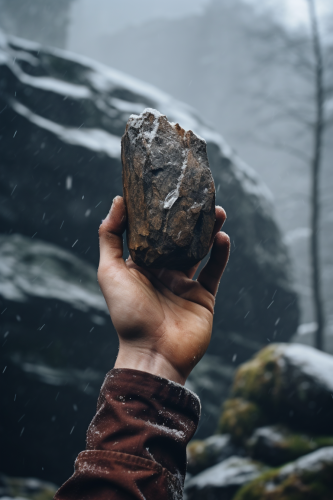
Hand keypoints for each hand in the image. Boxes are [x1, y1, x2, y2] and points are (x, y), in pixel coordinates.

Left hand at [98, 196, 229, 384]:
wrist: (154, 353)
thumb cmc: (127, 314)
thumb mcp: (109, 271)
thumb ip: (110, 236)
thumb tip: (118, 200)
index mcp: (141, 265)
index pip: (151, 231)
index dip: (158, 211)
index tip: (166, 187)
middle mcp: (163, 271)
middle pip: (178, 238)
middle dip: (189, 218)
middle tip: (198, 196)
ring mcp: (184, 283)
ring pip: (200, 250)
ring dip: (208, 230)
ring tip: (217, 209)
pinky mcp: (203, 296)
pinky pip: (215, 271)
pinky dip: (221, 254)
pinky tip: (222, 237)